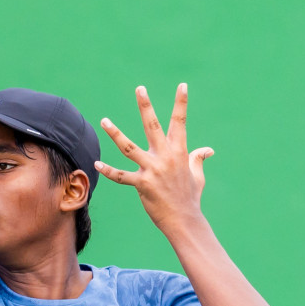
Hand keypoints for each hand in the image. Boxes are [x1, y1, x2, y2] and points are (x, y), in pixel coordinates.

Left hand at [94, 83, 214, 233]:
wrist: (184, 219)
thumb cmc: (191, 197)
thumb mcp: (197, 175)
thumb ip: (197, 159)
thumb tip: (207, 150)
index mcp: (179, 152)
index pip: (180, 122)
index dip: (181, 103)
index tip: (182, 85)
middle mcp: (165, 157)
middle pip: (153, 126)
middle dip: (146, 106)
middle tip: (140, 88)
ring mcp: (152, 170)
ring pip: (129, 147)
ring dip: (115, 133)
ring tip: (104, 120)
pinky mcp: (141, 184)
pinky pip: (121, 176)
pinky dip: (108, 170)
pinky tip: (96, 163)